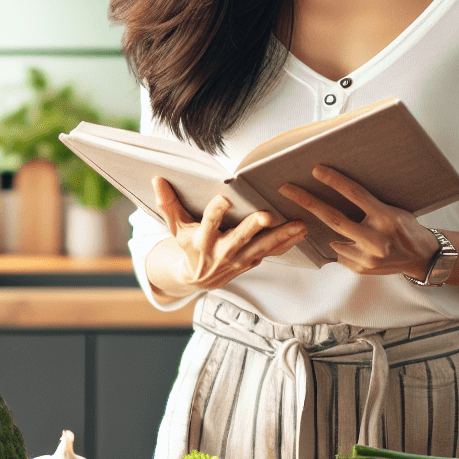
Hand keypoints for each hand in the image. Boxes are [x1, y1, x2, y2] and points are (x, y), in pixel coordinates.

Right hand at [152, 176, 307, 290]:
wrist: (198, 279)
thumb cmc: (188, 247)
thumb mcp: (175, 228)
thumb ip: (168, 204)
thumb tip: (156, 178)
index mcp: (202, 240)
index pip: (209, 224)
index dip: (216, 212)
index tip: (224, 198)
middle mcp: (222, 251)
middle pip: (240, 238)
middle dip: (253, 227)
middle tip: (267, 215)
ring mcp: (239, 259)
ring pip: (262, 247)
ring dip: (281, 236)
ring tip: (299, 224)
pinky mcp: (252, 261)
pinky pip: (272, 253)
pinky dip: (287, 243)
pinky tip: (301, 232)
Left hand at [277, 166, 440, 278]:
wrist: (423, 258)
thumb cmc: (407, 228)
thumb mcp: (393, 209)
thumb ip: (369, 205)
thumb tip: (340, 190)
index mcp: (386, 217)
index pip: (355, 195)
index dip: (334, 181)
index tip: (315, 169)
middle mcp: (375, 239)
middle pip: (333, 218)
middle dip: (307, 202)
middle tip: (286, 189)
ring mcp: (366, 257)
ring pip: (334, 238)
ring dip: (330, 230)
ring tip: (339, 224)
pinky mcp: (361, 269)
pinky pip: (341, 253)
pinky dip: (343, 246)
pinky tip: (355, 244)